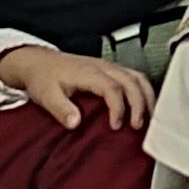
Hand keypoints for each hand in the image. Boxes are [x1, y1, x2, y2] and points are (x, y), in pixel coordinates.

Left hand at [0, 45, 152, 126]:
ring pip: (137, 76)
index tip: (116, 125)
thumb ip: (61, 109)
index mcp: (89, 72)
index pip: (113, 88)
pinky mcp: (109, 70)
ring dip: (146, 96)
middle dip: (140, 103)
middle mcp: (103, 67)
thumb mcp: (46, 95)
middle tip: (138, 124)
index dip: (119, 108)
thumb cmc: (43, 77)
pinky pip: (134, 77)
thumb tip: (75, 123)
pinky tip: (143, 104)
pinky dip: (143, 91)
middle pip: (132, 81)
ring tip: (149, 116)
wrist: (39, 62)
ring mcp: (108, 66)